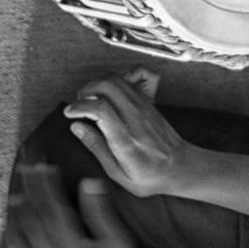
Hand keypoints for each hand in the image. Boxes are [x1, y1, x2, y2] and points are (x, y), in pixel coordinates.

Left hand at [3, 164, 144, 247]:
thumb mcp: (119, 244)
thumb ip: (101, 214)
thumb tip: (88, 183)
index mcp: (68, 246)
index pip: (50, 206)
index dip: (44, 182)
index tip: (42, 163)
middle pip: (33, 216)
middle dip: (29, 187)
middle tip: (26, 165)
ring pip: (21, 238)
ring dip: (17, 213)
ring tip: (16, 192)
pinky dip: (15, 247)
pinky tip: (15, 234)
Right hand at [63, 69, 189, 198]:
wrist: (179, 167)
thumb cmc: (149, 175)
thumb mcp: (118, 174)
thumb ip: (97, 147)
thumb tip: (77, 127)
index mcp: (126, 140)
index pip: (100, 109)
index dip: (80, 106)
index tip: (70, 113)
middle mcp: (135, 117)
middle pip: (106, 86)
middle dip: (86, 91)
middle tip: (79, 105)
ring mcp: (144, 105)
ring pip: (117, 78)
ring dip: (98, 83)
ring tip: (91, 98)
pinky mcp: (150, 99)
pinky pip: (140, 73)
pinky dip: (126, 71)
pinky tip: (116, 85)